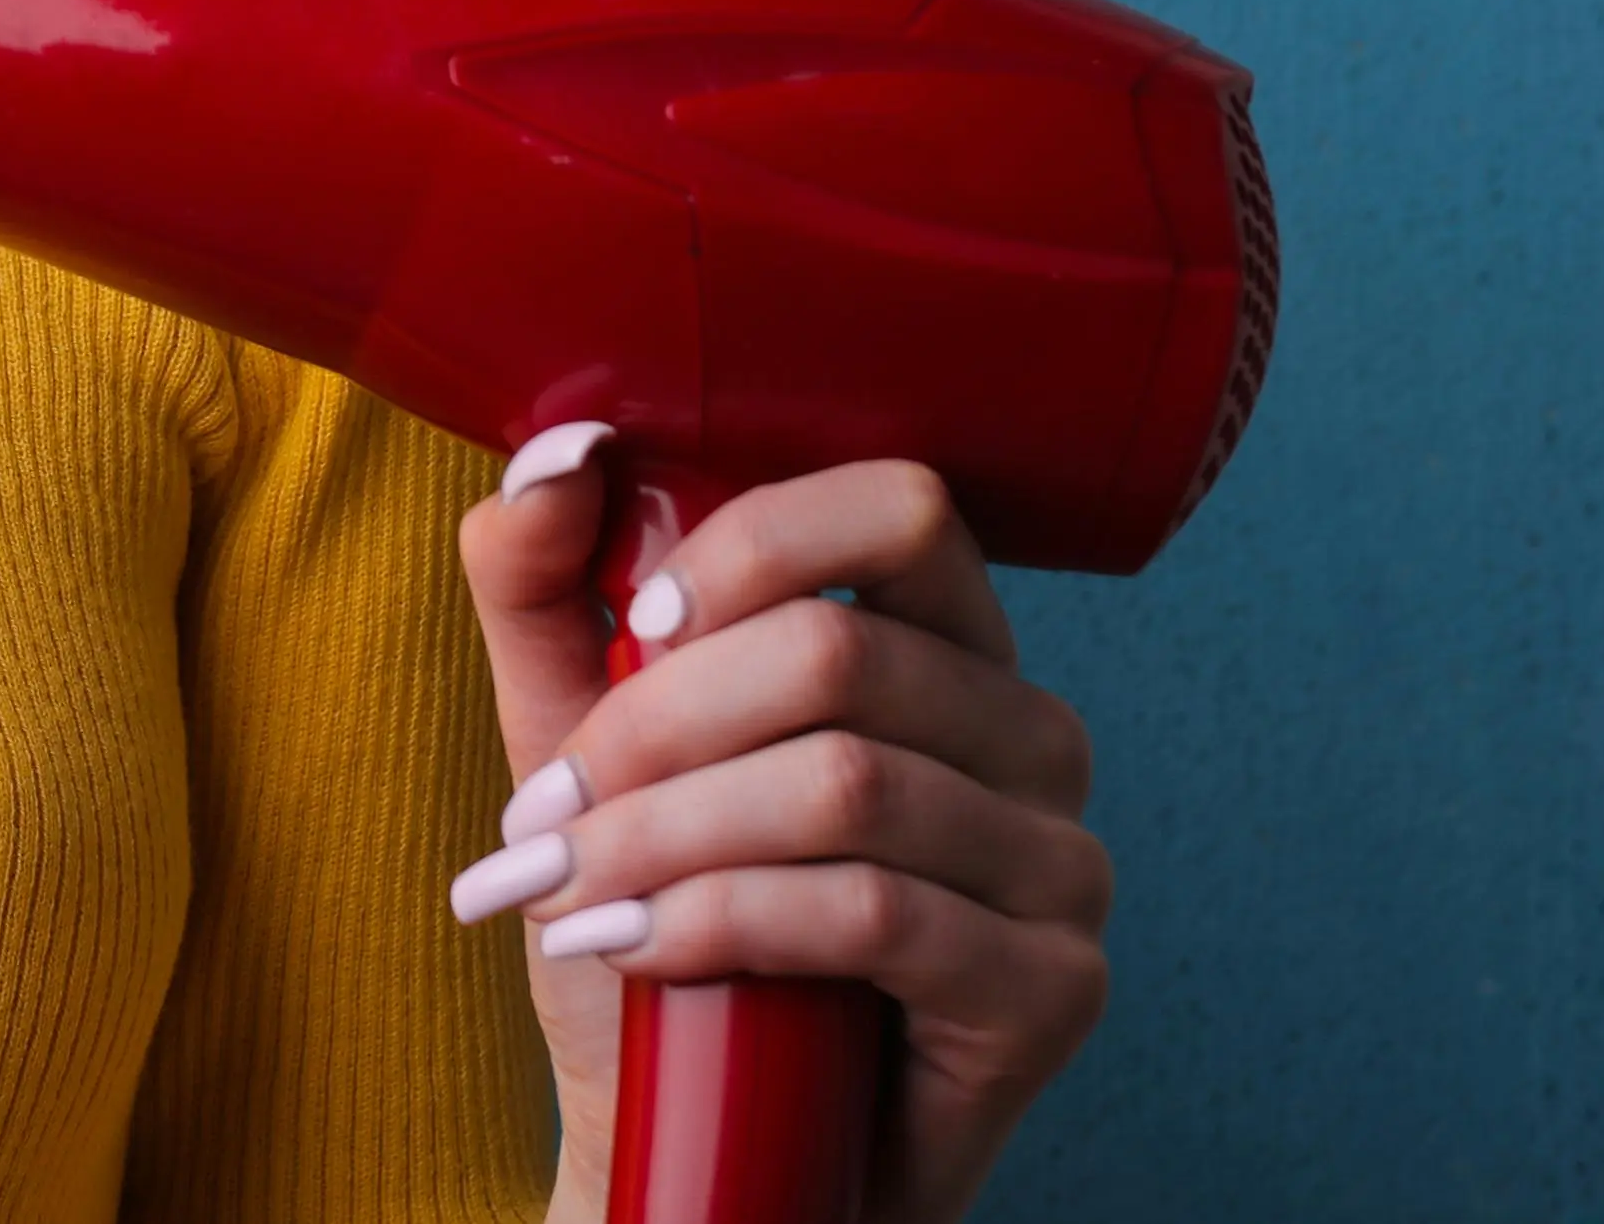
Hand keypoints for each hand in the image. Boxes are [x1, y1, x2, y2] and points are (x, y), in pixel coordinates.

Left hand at [452, 438, 1112, 1223]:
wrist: (709, 1155)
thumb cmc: (667, 937)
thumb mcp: (581, 749)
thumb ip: (551, 588)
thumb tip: (556, 449)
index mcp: (946, 646)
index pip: (904, 510)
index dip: (759, 542)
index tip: (639, 624)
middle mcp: (1030, 735)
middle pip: (844, 656)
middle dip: (654, 731)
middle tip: (543, 813)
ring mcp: (1061, 864)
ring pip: (847, 787)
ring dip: (665, 836)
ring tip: (564, 892)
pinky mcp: (1054, 987)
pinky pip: (877, 914)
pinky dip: (722, 921)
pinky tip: (636, 951)